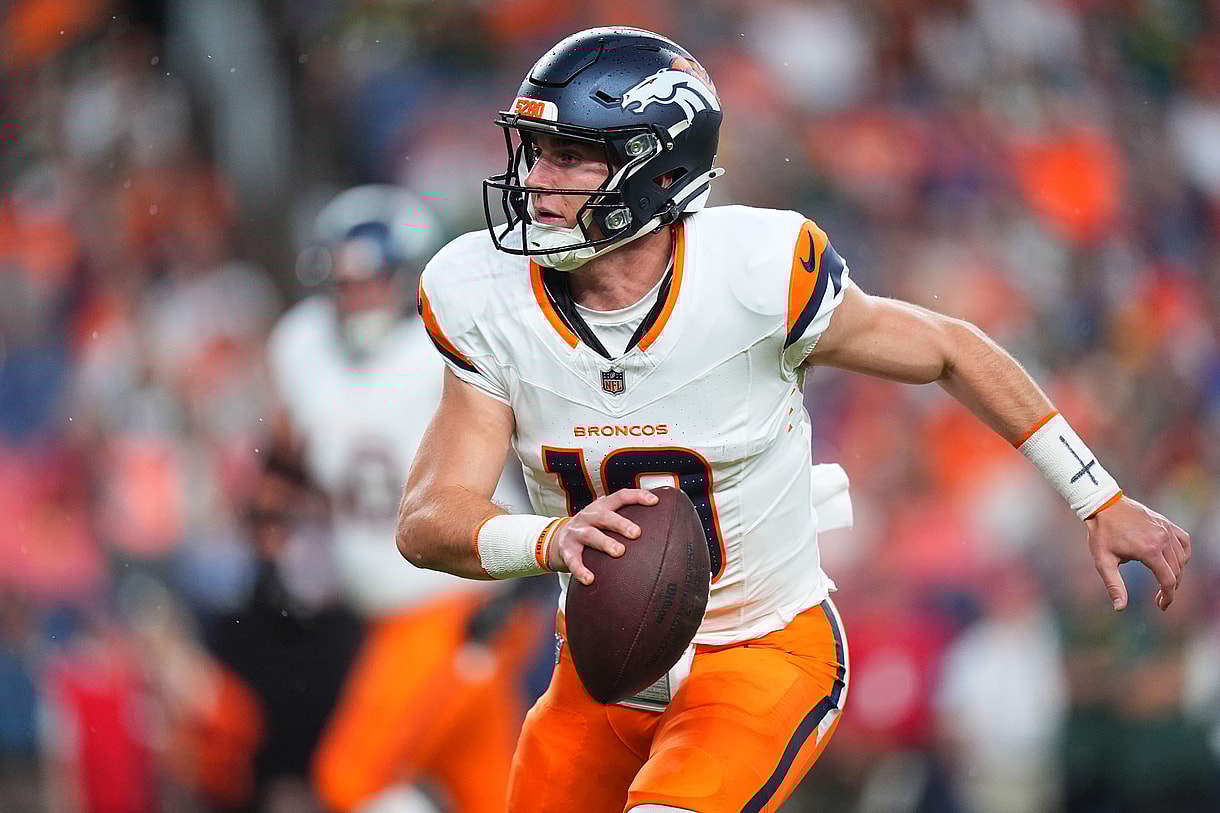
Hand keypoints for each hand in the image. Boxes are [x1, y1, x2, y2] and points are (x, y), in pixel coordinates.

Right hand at [548, 489, 658, 583]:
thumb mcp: (605, 521)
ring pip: (590, 535)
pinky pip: (573, 560)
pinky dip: (581, 569)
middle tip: (637, 533)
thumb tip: (664, 529)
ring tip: (619, 552)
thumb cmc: (591, 531)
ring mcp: (576, 532)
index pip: (621, 496)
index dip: (637, 496)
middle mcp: (588, 516)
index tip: (655, 502)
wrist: (556, 540)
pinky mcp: (566, 550)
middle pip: (605, 515)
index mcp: (602, 507)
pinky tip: (590, 579)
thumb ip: (625, 522)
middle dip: (621, 523)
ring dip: (605, 542)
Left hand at [1086, 495, 1190, 610]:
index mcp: (1149, 550)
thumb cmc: (1101, 533)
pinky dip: (1183, 554)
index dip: (1168, 597)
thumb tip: (1120, 608)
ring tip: (1165, 583)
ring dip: (1177, 573)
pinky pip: (1184, 541)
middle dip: (1171, 588)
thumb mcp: (1103, 561)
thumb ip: (1114, 585)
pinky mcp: (1166, 523)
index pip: (1168, 581)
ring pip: (1182, 558)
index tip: (1162, 606)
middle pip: (1177, 571)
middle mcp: (1163, 539)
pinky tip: (1175, 561)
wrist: (1103, 505)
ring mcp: (1166, 529)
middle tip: (1161, 599)